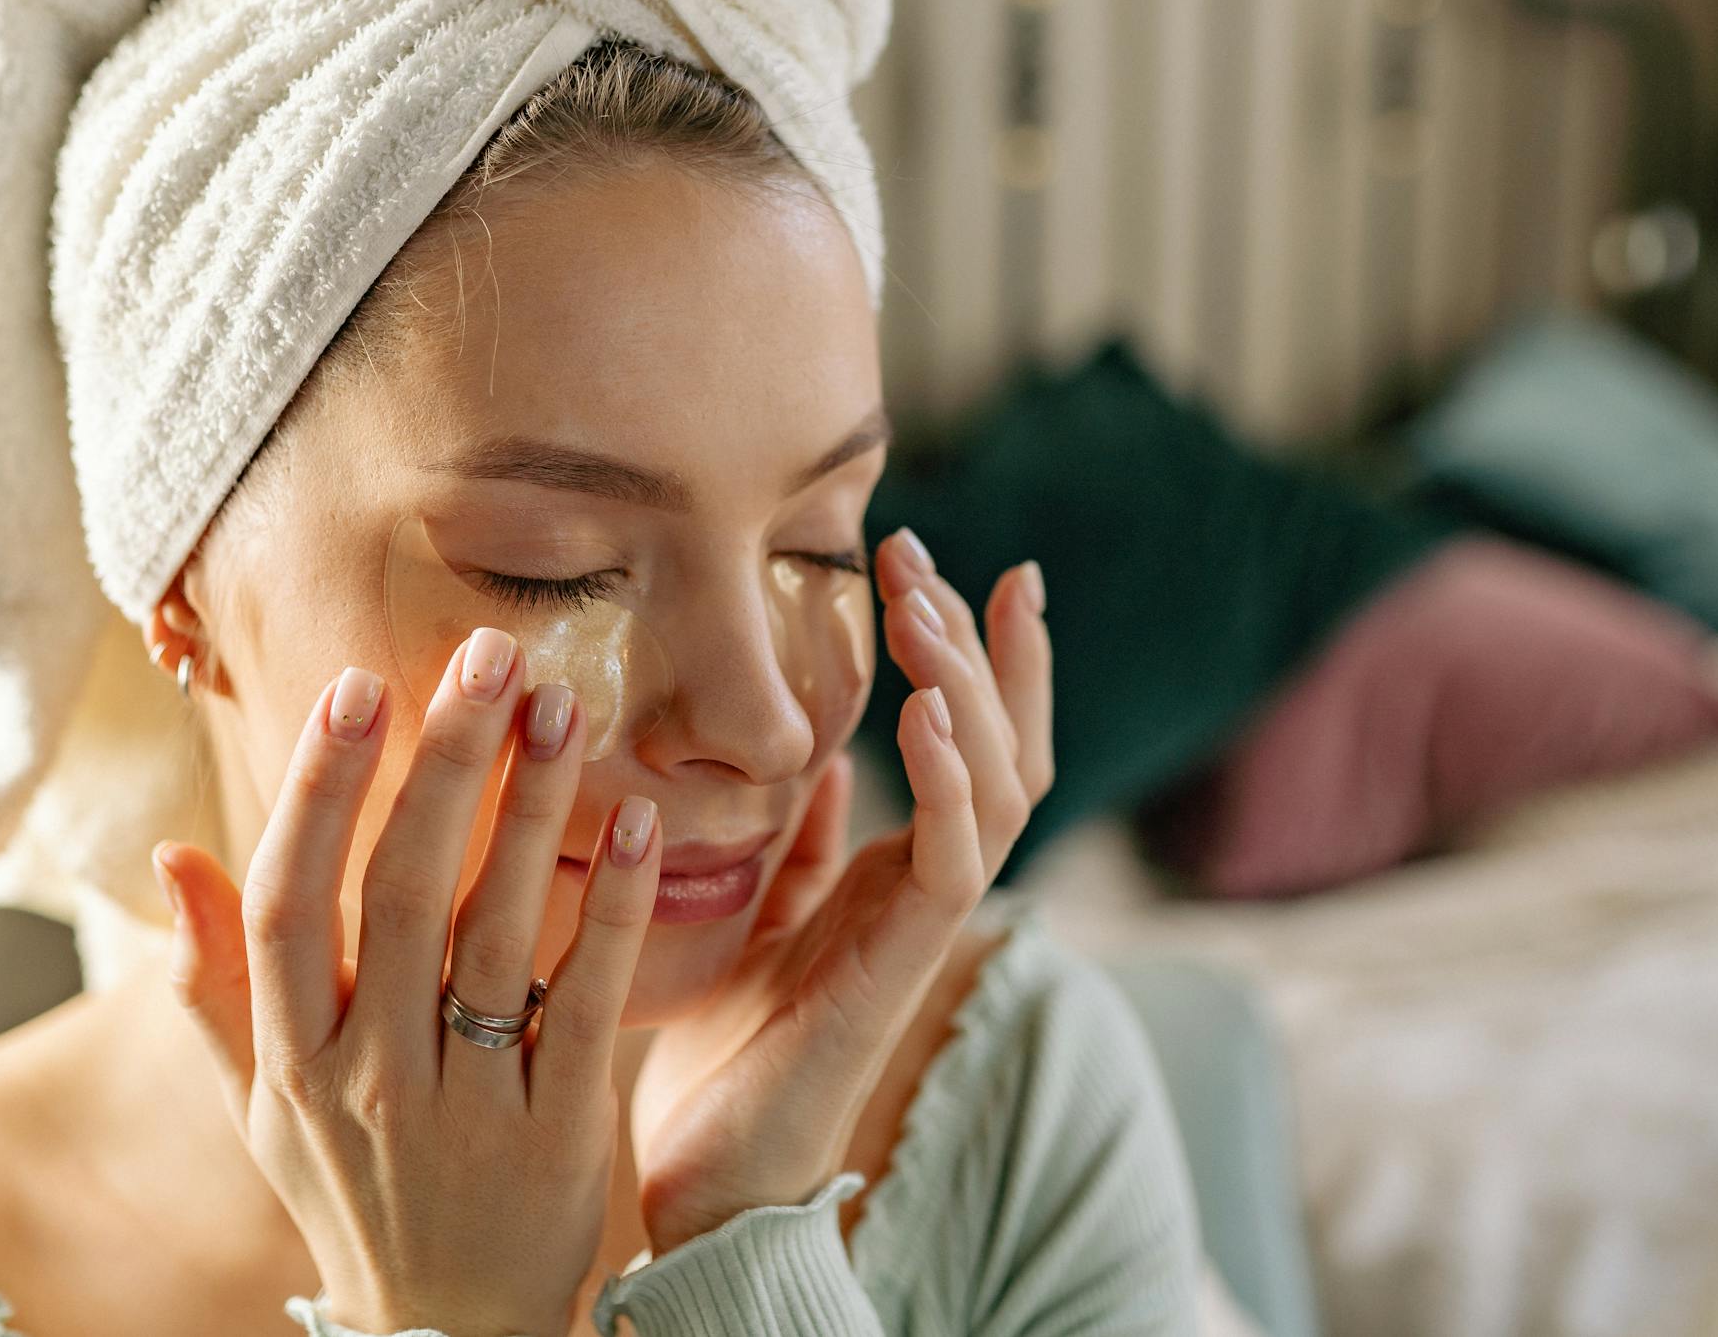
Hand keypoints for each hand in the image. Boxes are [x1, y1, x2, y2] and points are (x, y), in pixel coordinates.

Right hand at [155, 633, 664, 1336]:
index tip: (355, 684)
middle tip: (492, 651)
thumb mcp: (262, 1109)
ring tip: (562, 703)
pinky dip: (616, 906)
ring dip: (531, 808)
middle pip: (401, 893)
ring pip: (497, 932)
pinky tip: (642, 821)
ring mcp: (466, 1106)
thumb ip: (213, 985)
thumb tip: (171, 856)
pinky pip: (590, 998)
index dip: (317, 788)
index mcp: (291, 1059)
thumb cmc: (353, 1197)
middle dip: (444, 762)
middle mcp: (369, 1077)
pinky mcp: (560, 1133)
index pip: (291, 900)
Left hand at [626, 532, 1052, 1254]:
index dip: (991, 658)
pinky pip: (955, 860)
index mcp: (902, 867)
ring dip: (971, 687)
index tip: (969, 562)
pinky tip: (927, 715)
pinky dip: (953, 782)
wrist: (707, 1161)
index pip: (981, 741)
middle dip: (984, 644)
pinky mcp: (902, 963)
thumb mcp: (758, 908)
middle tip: (928, 555)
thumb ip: (801, 838)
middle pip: (1010, 744)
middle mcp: (932, 885)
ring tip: (928, 604)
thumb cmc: (726, 1042)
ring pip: (1001, 786)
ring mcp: (927, 923)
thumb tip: (819, 752)